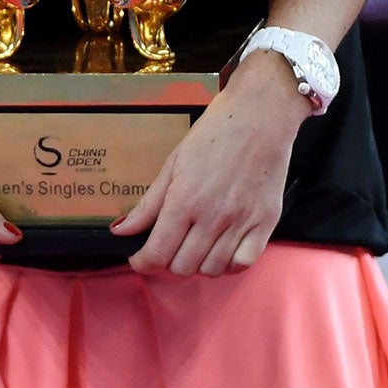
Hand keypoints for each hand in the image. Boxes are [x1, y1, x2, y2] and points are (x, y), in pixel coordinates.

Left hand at [112, 52, 308, 275]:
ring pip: (212, 270)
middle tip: (169, 245)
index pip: (158, 252)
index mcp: (184, 200)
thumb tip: (121, 230)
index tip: (140, 259)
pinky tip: (222, 248)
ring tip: (195, 245)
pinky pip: (243, 264)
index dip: (143, 262)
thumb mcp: (173, 163)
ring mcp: (241, 223)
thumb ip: (148, 203)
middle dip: (169, 261)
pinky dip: (229, 263)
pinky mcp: (266, 224)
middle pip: (183, 266)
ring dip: (198, 264)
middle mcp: (212, 217)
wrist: (259, 117)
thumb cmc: (214, 134)